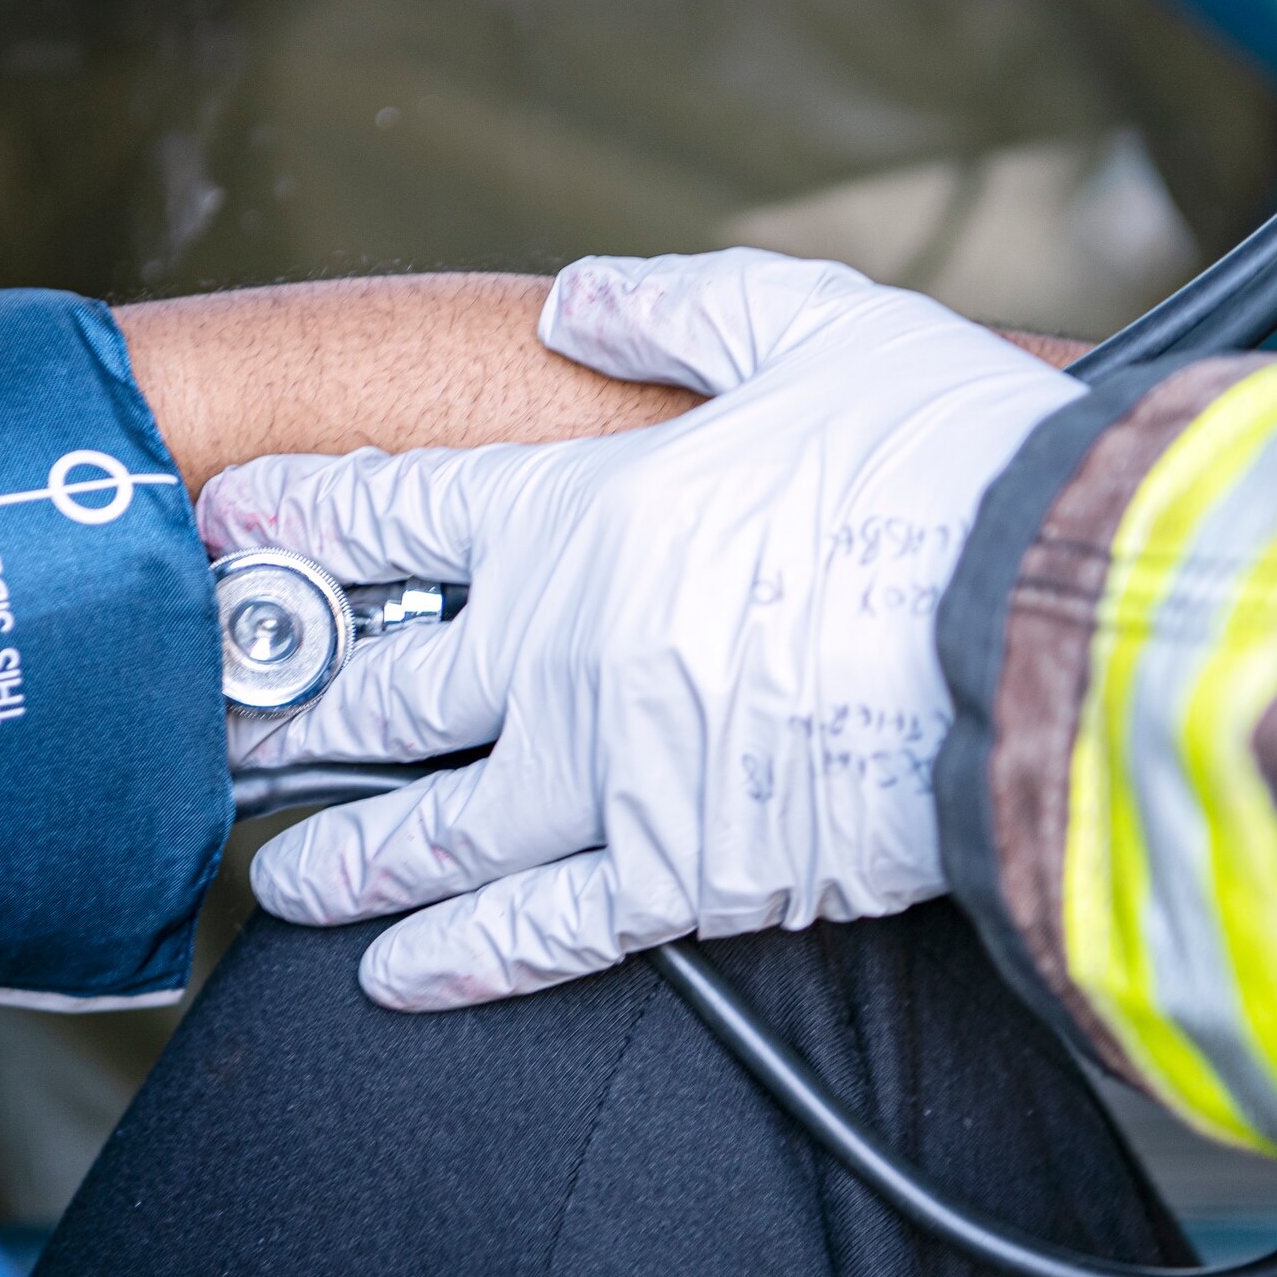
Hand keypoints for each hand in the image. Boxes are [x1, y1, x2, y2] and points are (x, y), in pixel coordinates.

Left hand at [199, 248, 1085, 1008]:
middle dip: (289, 705)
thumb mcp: (815, 326)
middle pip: (379, 688)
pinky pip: (544, 932)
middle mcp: (563, 654)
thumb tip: (575, 300)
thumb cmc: (945, 463)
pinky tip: (397, 977)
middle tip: (229, 728)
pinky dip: (460, 959)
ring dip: (342, 854)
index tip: (229, 536)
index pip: (391, 514)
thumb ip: (676, 309)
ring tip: (283, 876)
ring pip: (431, 830)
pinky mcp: (686, 875)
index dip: (297, 519)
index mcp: (577, 515)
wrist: (1048, 622)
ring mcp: (612, 775)